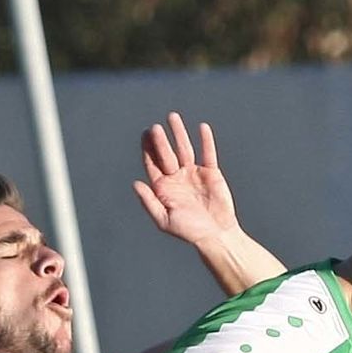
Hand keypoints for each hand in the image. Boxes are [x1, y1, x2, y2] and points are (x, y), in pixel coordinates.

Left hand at [132, 114, 237, 247]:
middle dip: (161, 141)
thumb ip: (149, 202)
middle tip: (155, 127)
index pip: (153, 164)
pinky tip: (202, 128)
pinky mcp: (211, 173)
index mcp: (164, 188)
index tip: (145, 134)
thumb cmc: (190, 231)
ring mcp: (194, 174)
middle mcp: (177, 178)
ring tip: (173, 117)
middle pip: (167, 154)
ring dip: (179, 133)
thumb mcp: (165, 220)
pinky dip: (206, 141)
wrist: (216, 235)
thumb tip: (135, 183)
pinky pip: (208, 154)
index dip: (148, 149)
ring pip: (185, 149)